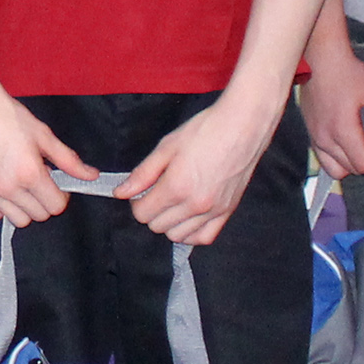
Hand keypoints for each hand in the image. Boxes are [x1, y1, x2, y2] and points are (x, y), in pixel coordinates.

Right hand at [0, 76, 86, 227]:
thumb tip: (91, 176)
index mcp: (30, 173)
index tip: (57, 185)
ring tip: (21, 186)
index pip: (56, 206)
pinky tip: (2, 191)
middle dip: (44, 201)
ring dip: (25, 208)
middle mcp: (9, 187)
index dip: (61, 196)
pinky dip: (0, 209)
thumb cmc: (5, 115)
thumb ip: (68, 160)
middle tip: (39, 182)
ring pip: (17, 220)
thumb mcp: (43, 135)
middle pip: (39, 215)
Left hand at [122, 89, 276, 246]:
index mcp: (177, 187)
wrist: (243, 125)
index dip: (136, 202)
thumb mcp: (167, 146)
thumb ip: (143, 174)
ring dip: (170, 223)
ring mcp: (213, 211)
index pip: (142, 214)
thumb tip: (121, 193)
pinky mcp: (228, 211)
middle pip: (158, 226)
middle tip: (157, 193)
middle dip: (151, 211)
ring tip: (173, 203)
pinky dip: (192, 232)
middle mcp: (195, 204)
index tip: (142, 191)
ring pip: (178, 236)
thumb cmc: (205, 130)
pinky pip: (204, 237)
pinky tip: (188, 216)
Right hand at [295, 40, 363, 178]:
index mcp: (343, 129)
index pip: (363, 164)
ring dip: (350, 164)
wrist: (320, 61)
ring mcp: (315, 137)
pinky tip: (346, 145)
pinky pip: (323, 159)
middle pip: (350, 170)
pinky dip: (337, 158)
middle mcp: (325, 138)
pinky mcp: (310, 134)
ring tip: (360, 149)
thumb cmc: (348, 73)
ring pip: (334, 169)